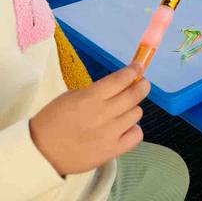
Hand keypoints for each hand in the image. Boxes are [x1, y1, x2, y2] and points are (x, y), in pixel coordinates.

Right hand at [29, 64, 149, 175]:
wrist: (40, 153)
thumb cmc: (53, 120)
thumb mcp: (70, 97)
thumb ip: (96, 91)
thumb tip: (120, 84)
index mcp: (90, 98)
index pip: (121, 79)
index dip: (134, 70)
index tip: (138, 67)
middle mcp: (103, 114)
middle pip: (134, 95)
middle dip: (142, 86)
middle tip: (142, 84)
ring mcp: (109, 134)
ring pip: (136, 114)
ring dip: (133, 109)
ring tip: (124, 111)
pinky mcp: (112, 151)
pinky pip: (136, 136)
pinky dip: (134, 130)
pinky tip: (125, 128)